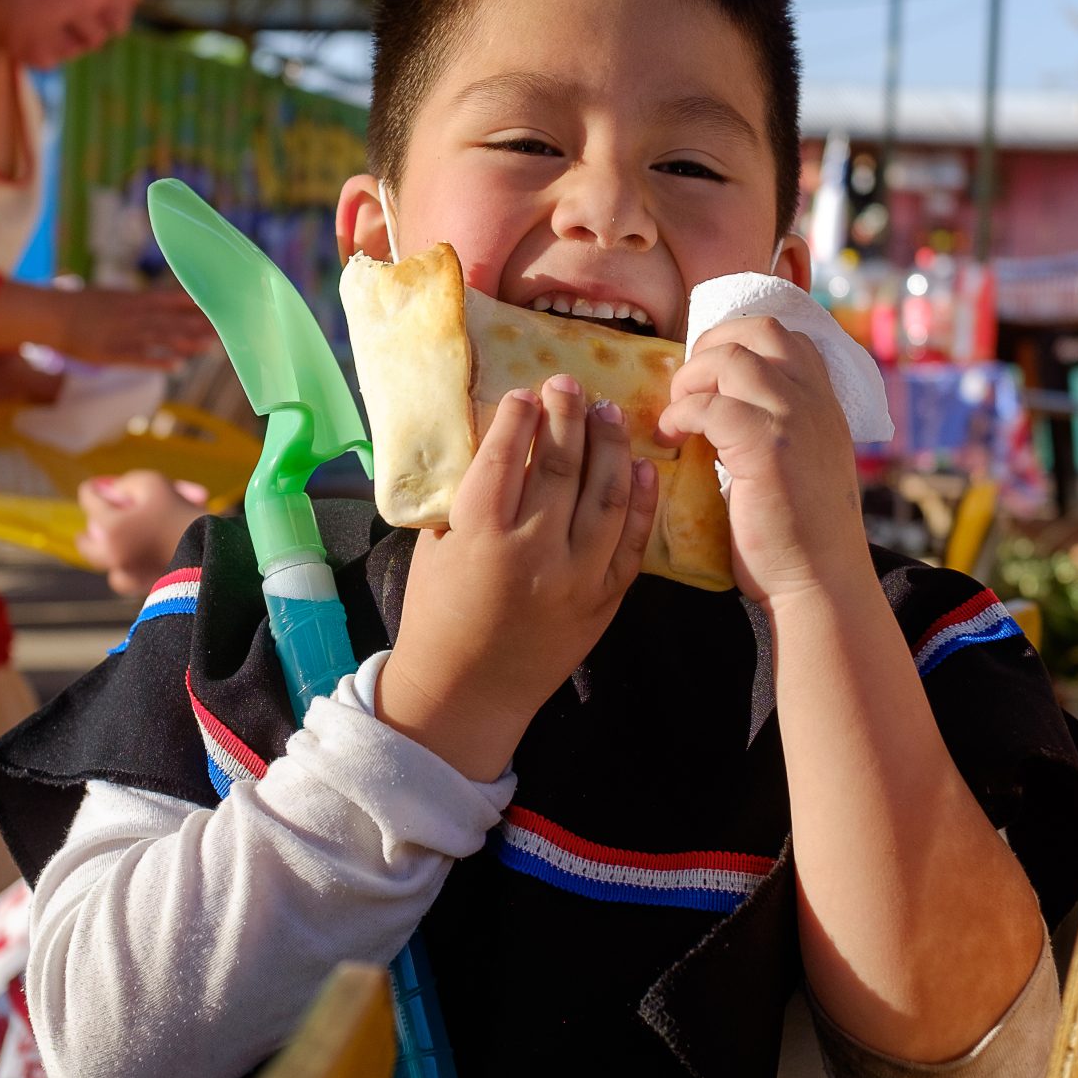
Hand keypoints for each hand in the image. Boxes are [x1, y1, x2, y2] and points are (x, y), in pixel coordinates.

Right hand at [56, 286, 215, 365]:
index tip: (220, 307)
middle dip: (199, 325)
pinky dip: (158, 361)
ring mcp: (122, 334)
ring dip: (186, 341)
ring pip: (160, 338)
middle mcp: (133, 315)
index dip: (197, 305)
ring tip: (209, 347)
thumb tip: (165, 303)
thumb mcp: (115, 296)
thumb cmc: (83, 306)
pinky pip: (138, 358)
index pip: (173, 300)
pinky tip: (177, 366)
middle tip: (226, 329)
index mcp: (135, 300)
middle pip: (172, 320)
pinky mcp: (110, 353)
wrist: (51, 314)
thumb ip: (141, 302)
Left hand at [76, 471, 208, 595]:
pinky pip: (125, 578)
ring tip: (121, 539)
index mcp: (109, 528)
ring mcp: (126, 577)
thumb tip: (110, 492)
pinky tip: (140, 558)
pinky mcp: (142, 591)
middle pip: (85, 541)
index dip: (96, 488)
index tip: (101, 485)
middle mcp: (111, 556)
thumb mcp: (154, 483)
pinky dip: (128, 567)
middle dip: (92, 525)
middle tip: (98, 518)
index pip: (88, 499)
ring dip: (108, 548)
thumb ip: (125, 484)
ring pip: (105, 562)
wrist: (216, 554)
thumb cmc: (182, 514)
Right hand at [377, 375, 658, 779]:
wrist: (469, 692)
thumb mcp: (436, 545)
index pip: (504, 457)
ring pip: (606, 492)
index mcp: (480, 535)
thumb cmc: (440, 614)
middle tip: (570, 384)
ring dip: (608, 445)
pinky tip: (640, 465)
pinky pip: (633, 539)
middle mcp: (533, 551)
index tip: (524, 393)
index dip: (517, 417)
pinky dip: (642, 498)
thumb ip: (466, 494)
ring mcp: (577, 576)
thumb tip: (494, 438)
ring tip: (608, 412)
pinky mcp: (606, 599)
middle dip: (567, 415)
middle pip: (560, 464)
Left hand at [658, 317, 867, 604]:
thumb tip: (721, 411)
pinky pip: (710, 404)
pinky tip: (672, 437)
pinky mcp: (766, 446)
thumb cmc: (801, 538)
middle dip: (711, 344)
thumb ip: (777, 430)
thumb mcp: (802, 466)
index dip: (739, 341)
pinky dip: (681, 413)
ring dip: (691, 378)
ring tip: (677, 412)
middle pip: (759, 330)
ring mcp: (794, 419)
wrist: (820, 582)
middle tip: (687, 386)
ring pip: (731, 357)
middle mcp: (815, 401)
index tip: (709, 374)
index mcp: (824, 403)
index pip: (786, 336)